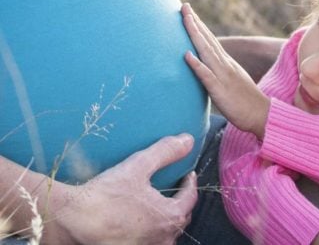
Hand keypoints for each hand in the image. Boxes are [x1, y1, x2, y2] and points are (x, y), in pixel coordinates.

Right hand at [48, 134, 197, 244]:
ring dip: (164, 221)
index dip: (189, 184)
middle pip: (180, 219)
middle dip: (179, 203)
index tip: (187, 175)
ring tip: (156, 208)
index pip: (190, 198)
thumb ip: (165, 152)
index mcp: (170, 217)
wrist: (70, 222)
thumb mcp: (138, 167)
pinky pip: (147, 242)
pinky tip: (136, 224)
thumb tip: (188, 140)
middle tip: (174, 190)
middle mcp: (163, 239)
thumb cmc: (105, 196)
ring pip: (164, 235)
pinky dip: (148, 232)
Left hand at [182, 3, 269, 138]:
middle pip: (208, 40)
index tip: (188, 11)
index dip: (199, 26)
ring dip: (195, 35)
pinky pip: (207, 76)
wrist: (262, 115)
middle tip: (183, 6)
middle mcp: (225, 65)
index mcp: (226, 63)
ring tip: (185, 19)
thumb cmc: (245, 102)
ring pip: (206, 52)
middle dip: (195, 22)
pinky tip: (186, 55)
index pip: (211, 41)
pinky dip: (197, 64)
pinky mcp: (220, 91)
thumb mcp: (231, 81)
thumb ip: (219, 72)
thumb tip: (206, 66)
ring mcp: (223, 76)